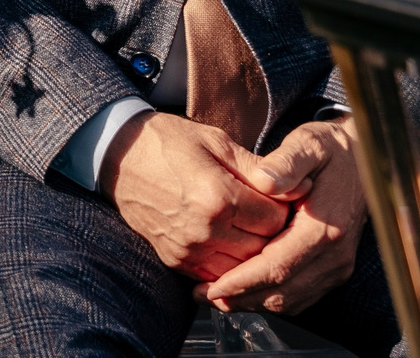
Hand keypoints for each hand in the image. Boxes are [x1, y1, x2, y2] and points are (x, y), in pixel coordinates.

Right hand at [104, 111, 292, 280]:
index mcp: (217, 195)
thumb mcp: (216, 141)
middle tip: (274, 213)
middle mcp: (204, 230)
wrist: (118, 157)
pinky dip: (232, 265)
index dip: (285, 206)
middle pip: (264, 247)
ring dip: (255, 251)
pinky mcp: (176, 261)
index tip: (284, 195)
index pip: (275, 218)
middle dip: (274, 232)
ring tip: (255, 228)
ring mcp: (188, 250)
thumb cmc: (168, 142)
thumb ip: (259, 168)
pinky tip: (233, 243)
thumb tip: (300, 186)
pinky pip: (218, 277)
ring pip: (244, 267)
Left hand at [202, 121, 368, 314]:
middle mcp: (334, 256)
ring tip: (216, 297)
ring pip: (291, 301)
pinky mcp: (333, 270)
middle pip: (283, 293)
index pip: (278, 268)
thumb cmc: (331, 150)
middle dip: (241, 298)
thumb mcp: (309, 144)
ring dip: (253, 302)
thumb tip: (263, 181)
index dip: (243, 281)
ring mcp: (336, 266)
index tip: (212, 286)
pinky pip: (300, 296)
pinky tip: (245, 290)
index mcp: (324, 229)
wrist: (365, 161)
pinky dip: (270, 298)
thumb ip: (286, 162)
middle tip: (204, 295)